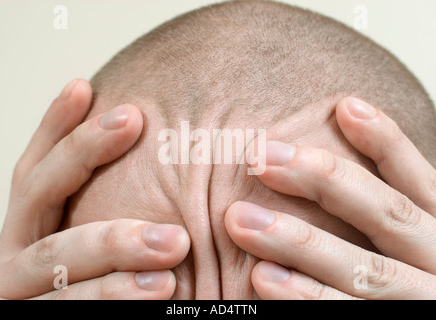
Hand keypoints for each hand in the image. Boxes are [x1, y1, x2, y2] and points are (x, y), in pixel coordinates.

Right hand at [0, 79, 189, 298]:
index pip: (37, 171)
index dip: (55, 127)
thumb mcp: (84, 249)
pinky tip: (161, 294)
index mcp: (25, 234)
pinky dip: (116, 303)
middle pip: (40, 195)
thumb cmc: (76, 294)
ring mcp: (16, 300)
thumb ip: (106, 216)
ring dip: (114, 252)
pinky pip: (72, 314)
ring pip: (57, 264)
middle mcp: (11, 260)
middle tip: (134, 120)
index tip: (84, 86)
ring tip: (171, 253)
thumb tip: (148, 158)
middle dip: (86, 156)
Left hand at [225, 97, 435, 298]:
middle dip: (323, 182)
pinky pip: (348, 319)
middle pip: (385, 216)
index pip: (415, 180)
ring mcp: (419, 304)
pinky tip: (264, 281)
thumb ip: (380, 207)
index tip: (345, 106)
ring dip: (302, 244)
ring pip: (365, 273)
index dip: (386, 143)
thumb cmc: (413, 275)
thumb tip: (346, 123)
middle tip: (258, 157)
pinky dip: (307, 301)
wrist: (418, 308)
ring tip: (241, 221)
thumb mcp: (411, 237)